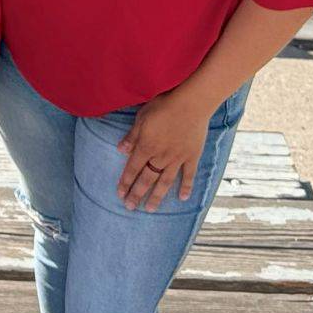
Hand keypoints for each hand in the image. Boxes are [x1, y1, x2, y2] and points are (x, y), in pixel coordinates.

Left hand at [114, 91, 209, 211]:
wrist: (191, 104)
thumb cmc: (163, 106)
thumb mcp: (142, 117)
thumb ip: (132, 136)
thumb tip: (120, 150)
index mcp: (146, 146)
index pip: (132, 168)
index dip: (125, 182)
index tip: (120, 194)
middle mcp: (161, 156)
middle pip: (147, 179)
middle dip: (137, 194)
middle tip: (130, 207)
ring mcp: (177, 158)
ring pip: (165, 182)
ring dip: (157, 196)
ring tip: (150, 209)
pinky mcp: (192, 156)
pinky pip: (188, 175)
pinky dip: (186, 187)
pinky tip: (183, 198)